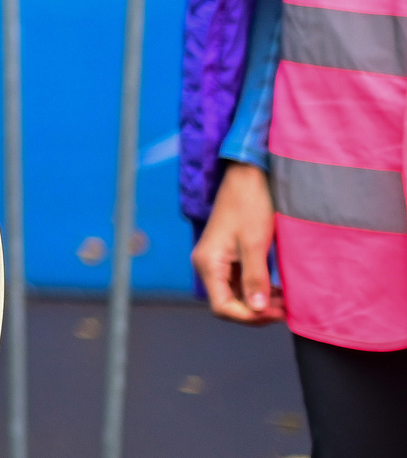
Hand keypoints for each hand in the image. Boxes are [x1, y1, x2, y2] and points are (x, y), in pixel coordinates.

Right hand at [192, 161, 283, 324]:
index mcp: (208, 263)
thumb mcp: (255, 243)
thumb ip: (255, 278)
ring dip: (259, 302)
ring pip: (235, 294)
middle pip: (228, 303)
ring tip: (285, 301)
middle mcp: (207, 264)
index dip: (248, 316)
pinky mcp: (228, 256)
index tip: (276, 312)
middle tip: (285, 309)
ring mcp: (217, 260)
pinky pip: (240, 282)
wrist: (247, 176)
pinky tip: (277, 290)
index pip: (222, 306)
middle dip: (255, 311)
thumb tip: (257, 309)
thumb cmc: (249, 204)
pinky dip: (258, 289)